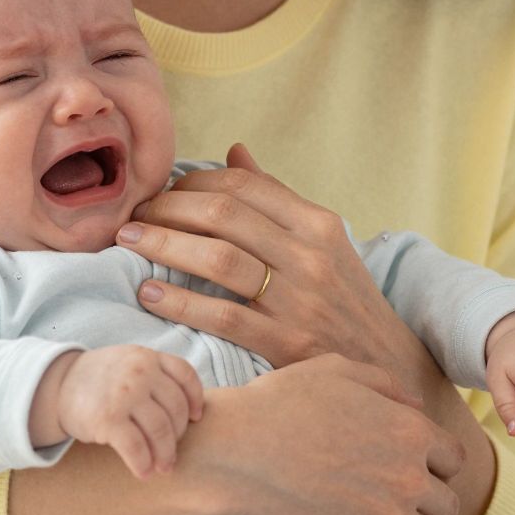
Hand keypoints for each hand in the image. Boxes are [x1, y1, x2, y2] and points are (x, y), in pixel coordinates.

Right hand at [58, 345, 205, 478]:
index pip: (186, 375)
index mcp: (148, 357)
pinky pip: (136, 447)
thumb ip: (155, 375)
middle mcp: (140, 372)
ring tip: (163, 467)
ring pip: (160, 430)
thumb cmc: (100, 379)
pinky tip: (144, 472)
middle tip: (172, 453)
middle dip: (178, 436)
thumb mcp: (129, 362)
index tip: (196, 418)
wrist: (57, 385)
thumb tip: (189, 413)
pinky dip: (143, 463)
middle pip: (175, 409)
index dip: (195, 399)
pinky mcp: (107, 419)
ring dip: (165, 455)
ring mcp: (125, 395)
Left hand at [118, 144, 433, 398]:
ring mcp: (298, 299)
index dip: (194, 181)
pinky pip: (221, 315)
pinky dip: (179, 300)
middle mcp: (310, 255)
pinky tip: (149, 292)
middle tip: (134, 214)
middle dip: (168, 208)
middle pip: (224, 213)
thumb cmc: (343, 297)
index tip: (164, 190)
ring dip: (163, 245)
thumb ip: (277, 198)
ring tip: (129, 242)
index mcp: (317, 223)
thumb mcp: (324, 241)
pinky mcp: (284, 342)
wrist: (385, 363)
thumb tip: (235, 151)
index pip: (245, 184)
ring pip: (217, 258)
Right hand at [202, 353, 465, 514]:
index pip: (454, 460)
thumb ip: (385, 385)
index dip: (435, 468)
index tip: (413, 476)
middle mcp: (410, 474)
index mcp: (410, 429)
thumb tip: (417, 407)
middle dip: (430, 509)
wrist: (238, 452)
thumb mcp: (335, 371)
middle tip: (405, 513)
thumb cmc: (279, 406)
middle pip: (450, 505)